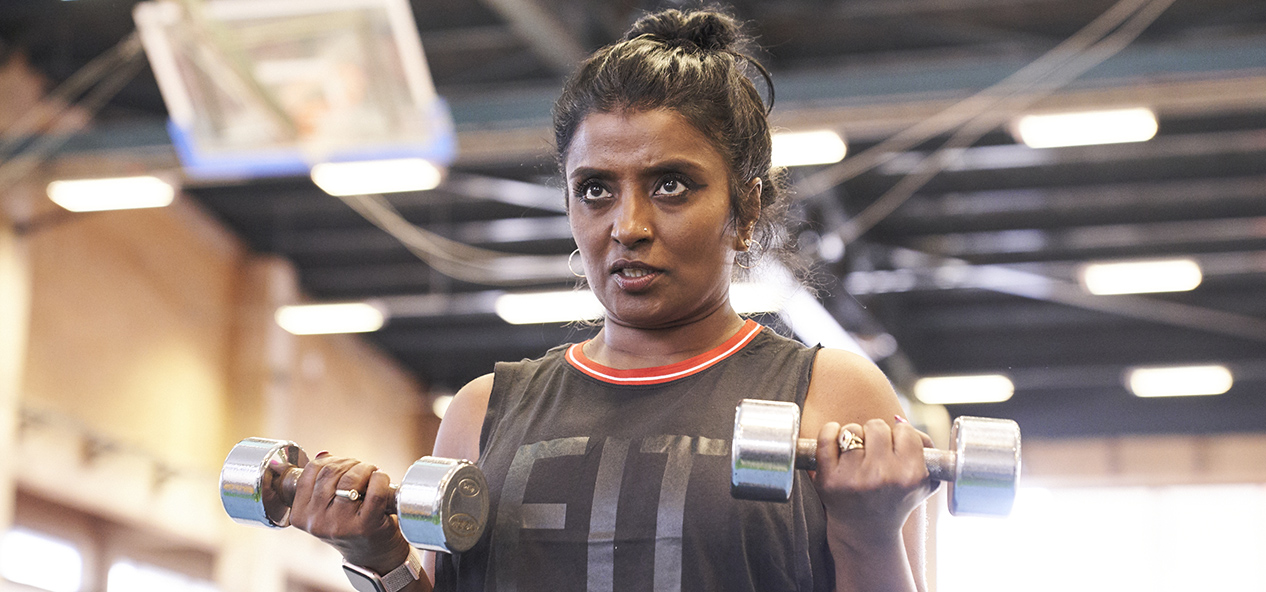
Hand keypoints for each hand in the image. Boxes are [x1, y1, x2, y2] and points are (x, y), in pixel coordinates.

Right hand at [287, 452, 410, 573]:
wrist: (373, 557)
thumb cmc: (350, 525)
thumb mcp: (326, 508)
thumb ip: (320, 482)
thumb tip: (324, 454)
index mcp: (300, 515)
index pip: (311, 471)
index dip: (331, 461)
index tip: (344, 466)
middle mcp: (316, 522)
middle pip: (330, 472)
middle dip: (350, 463)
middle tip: (363, 469)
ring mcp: (339, 525)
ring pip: (351, 479)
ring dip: (366, 468)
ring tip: (373, 474)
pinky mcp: (365, 526)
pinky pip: (375, 490)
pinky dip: (381, 479)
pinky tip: (382, 481)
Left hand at [813, 419, 936, 547]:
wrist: (866, 530)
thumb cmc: (896, 499)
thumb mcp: (924, 481)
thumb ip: (926, 446)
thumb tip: (900, 421)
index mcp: (910, 476)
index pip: (905, 431)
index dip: (899, 437)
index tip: (895, 448)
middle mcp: (882, 477)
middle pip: (877, 426)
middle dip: (876, 435)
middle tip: (874, 452)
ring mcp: (853, 479)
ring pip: (852, 430)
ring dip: (854, 436)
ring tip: (857, 454)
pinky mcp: (828, 480)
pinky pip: (826, 438)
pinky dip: (830, 432)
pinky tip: (837, 442)